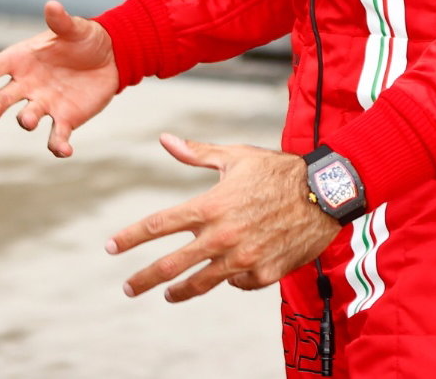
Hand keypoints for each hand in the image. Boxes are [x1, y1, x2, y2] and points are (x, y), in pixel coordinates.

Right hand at [0, 0, 118, 155]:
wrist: (110, 58)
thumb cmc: (84, 39)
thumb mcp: (74, 28)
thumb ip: (61, 21)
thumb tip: (52, 5)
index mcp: (22, 59)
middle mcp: (27, 84)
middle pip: (3, 97)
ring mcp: (44, 103)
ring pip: (26, 117)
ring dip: (25, 120)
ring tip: (27, 120)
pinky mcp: (65, 119)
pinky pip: (56, 136)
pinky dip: (57, 146)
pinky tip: (64, 150)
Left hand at [107, 134, 340, 300]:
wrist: (325, 195)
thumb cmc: (277, 170)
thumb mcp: (234, 157)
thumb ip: (196, 154)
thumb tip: (164, 140)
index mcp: (209, 206)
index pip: (157, 225)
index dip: (130, 237)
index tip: (110, 247)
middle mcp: (222, 237)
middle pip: (172, 264)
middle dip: (145, 278)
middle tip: (127, 287)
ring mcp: (244, 260)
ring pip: (203, 283)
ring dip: (181, 291)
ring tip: (167, 295)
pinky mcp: (266, 274)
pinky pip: (237, 283)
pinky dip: (228, 279)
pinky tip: (224, 275)